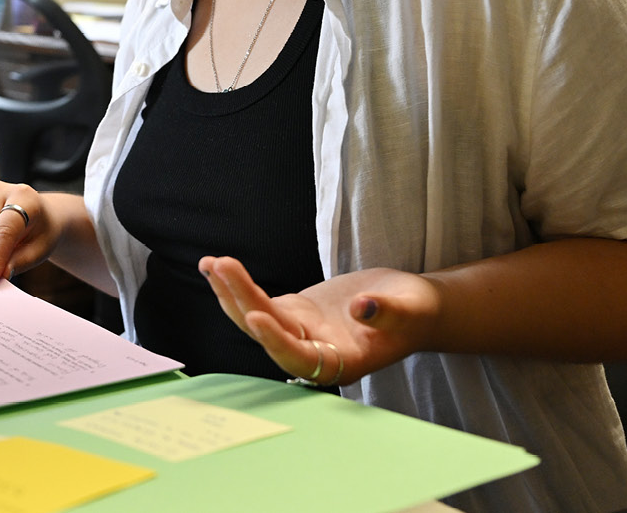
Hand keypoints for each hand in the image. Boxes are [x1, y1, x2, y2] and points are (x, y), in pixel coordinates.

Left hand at [199, 255, 439, 385]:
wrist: (412, 306)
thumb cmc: (416, 313)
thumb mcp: (411, 310)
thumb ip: (387, 313)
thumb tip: (362, 307)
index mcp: (343, 362)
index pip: (302, 358)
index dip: (277, 341)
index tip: (256, 317)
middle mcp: (315, 352)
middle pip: (270, 333)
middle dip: (243, 301)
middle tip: (223, 267)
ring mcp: (300, 332)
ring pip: (257, 316)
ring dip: (231, 292)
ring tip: (210, 263)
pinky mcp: (293, 313)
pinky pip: (259, 302)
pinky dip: (238, 285)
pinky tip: (216, 265)